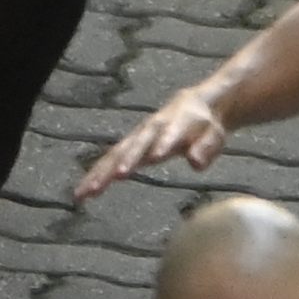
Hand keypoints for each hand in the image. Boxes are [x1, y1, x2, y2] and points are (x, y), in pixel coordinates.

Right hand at [75, 86, 229, 200]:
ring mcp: (137, 137)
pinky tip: (83, 192)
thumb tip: (196, 163)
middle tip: (110, 179)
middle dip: (122, 162)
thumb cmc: (204, 125)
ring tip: (84, 192)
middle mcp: (150, 129)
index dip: (161, 145)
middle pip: (134, 147)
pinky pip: (110, 161)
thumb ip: (206, 148)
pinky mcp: (128, 146)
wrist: (193, 105)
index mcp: (174, 125)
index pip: (167, 135)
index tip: (153, 158)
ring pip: (115, 155)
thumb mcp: (214, 135)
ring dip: (99, 173)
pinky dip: (96, 175)